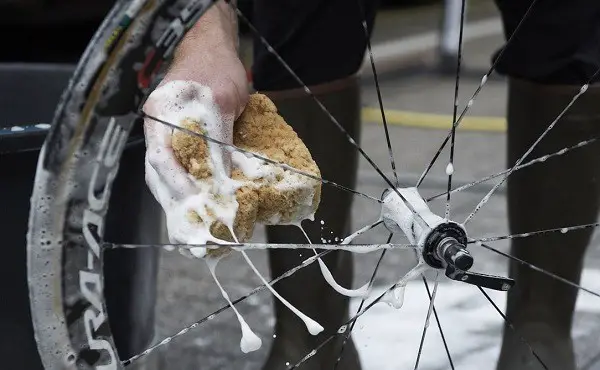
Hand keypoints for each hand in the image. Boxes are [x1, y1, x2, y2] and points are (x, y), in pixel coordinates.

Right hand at [143, 1, 248, 242]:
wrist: (209, 51)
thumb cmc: (215, 72)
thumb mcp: (222, 103)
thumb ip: (219, 140)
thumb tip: (223, 180)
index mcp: (162, 116)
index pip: (164, 157)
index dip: (179, 183)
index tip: (196, 202)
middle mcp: (157, 130)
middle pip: (158, 174)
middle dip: (176, 201)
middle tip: (195, 225)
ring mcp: (163, 137)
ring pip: (163, 176)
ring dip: (178, 201)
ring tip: (195, 225)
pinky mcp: (173, 143)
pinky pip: (175, 171)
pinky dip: (185, 191)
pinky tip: (197, 205)